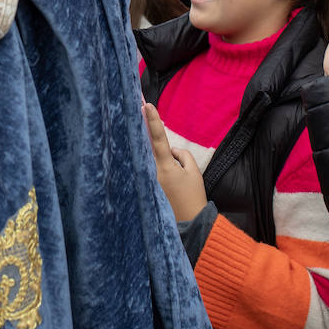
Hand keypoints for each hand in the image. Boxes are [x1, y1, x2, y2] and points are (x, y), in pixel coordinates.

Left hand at [144, 103, 207, 220]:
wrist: (189, 223)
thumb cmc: (193, 197)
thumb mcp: (194, 172)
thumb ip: (182, 155)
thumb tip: (170, 150)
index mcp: (164, 167)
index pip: (157, 138)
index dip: (152, 121)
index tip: (146, 105)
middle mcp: (151, 172)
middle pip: (144, 144)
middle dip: (140, 127)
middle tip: (135, 105)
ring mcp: (146, 181)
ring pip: (145, 156)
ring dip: (143, 143)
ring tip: (139, 122)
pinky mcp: (146, 188)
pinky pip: (145, 167)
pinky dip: (145, 158)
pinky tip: (140, 148)